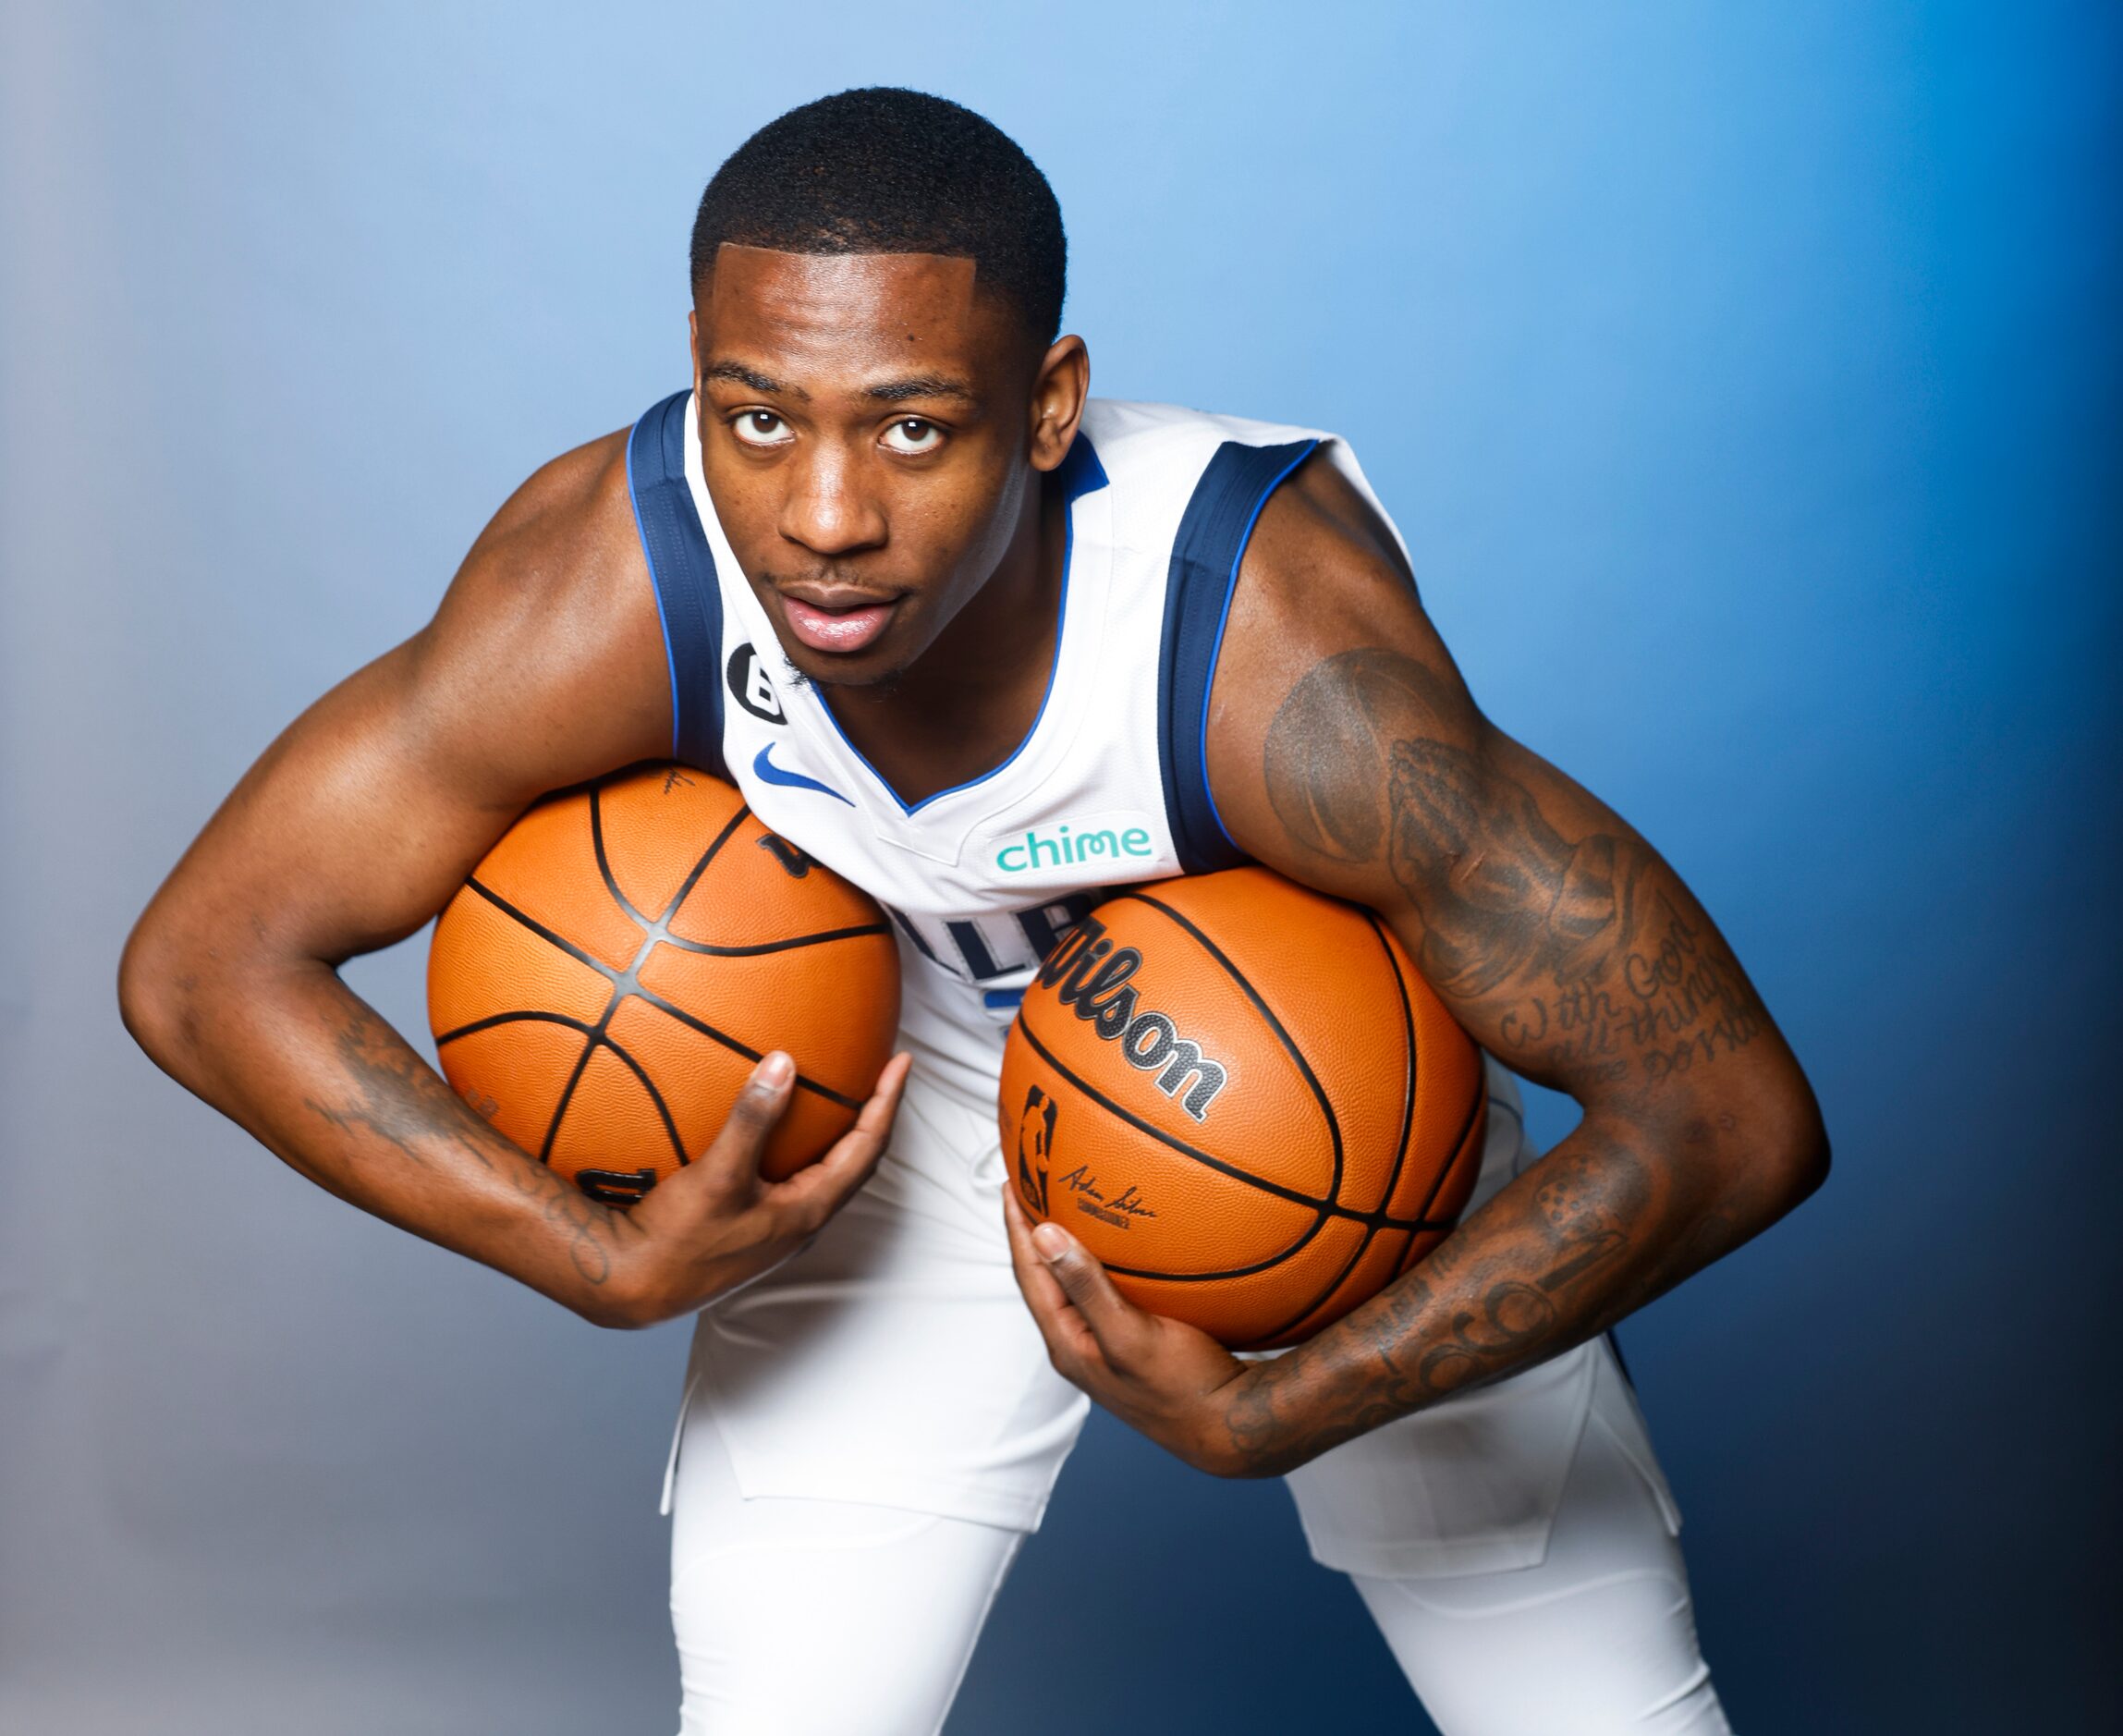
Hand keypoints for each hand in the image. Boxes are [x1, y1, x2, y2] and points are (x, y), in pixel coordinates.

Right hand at [593, 1050, 911, 1327]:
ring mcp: (778, 1226)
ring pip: (825, 1170)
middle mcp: (802, 1220)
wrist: (632, 1286)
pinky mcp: (753, 1225)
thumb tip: (784, 1063)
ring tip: (839, 1094)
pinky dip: (800, 1145)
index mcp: (809, 1209)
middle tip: (879, 1072)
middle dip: (872, 1114)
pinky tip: (775, 1128)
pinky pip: (792, 1176)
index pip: (868, 1147)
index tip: (900, 1061)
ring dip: (838, 1131)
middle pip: (856, 1159)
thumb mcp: (719, 1175)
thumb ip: (753, 1119)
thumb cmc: (677, 1240)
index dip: (888, 1101)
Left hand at [1001, 1186, 1269, 1476]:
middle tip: (1032, 1183)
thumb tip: (1042, 1235)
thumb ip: (1086, 1287)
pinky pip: (1102, 1290)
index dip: (1017, 1225)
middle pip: (1042, 1276)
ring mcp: (1103, 1345)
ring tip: (1065, 1202)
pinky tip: (1119, 1243)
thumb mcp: (1130, 1334)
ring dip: (1064, 1243)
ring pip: (1071, 1283)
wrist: (1230, 1425)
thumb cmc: (1183, 1386)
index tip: (1011, 1180)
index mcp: (1066, 1342)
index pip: (1028, 1272)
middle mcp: (1077, 1343)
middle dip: (1032, 1230)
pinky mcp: (1131, 1342)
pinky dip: (1100, 1260)